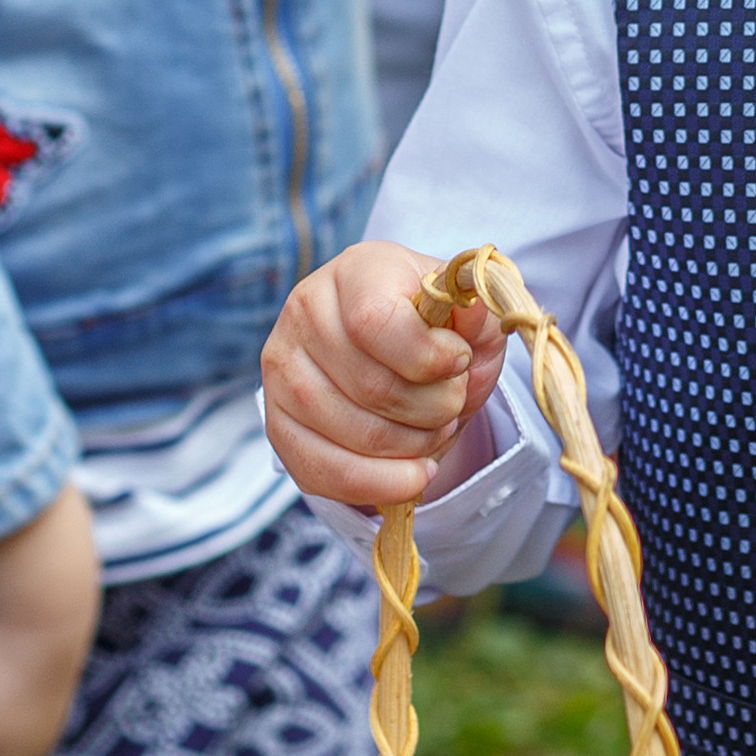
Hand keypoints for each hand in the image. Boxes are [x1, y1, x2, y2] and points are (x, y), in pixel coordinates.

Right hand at [264, 241, 507, 506]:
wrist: (398, 361)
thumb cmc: (437, 335)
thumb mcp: (470, 321)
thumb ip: (478, 319)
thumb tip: (469, 317)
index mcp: (357, 271)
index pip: (375, 321)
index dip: (428, 357)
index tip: (459, 362)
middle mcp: (306, 311)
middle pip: (372, 387)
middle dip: (434, 409)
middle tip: (451, 404)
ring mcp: (282, 369)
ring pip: (355, 434)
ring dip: (414, 447)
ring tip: (434, 430)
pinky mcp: (277, 422)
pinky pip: (326, 471)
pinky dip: (382, 484)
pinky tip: (414, 475)